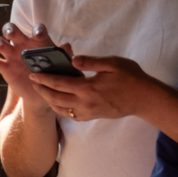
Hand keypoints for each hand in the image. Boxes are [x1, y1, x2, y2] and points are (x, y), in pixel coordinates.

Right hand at [0, 22, 70, 102]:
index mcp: (38, 42)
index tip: (37, 34)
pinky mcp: (5, 68)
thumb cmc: (52, 75)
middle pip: (12, 31)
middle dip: (10, 29)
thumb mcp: (60, 67)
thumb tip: (66, 46)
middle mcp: (22, 45)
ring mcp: (11, 56)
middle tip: (10, 34)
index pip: (37, 30)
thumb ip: (64, 56)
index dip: (36, 29)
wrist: (41, 94)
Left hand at [27, 54, 156, 120]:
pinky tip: (59, 102)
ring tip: (43, 92)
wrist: (143, 98)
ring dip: (49, 101)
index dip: (44, 79)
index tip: (33, 74)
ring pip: (61, 110)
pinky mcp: (92, 116)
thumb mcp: (112, 63)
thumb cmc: (130, 78)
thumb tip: (72, 59)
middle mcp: (84, 102)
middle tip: (33, 83)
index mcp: (87, 88)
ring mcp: (88, 112)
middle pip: (55, 98)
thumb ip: (91, 61)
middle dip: (42, 90)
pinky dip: (62, 109)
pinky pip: (71, 115)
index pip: (59, 83)